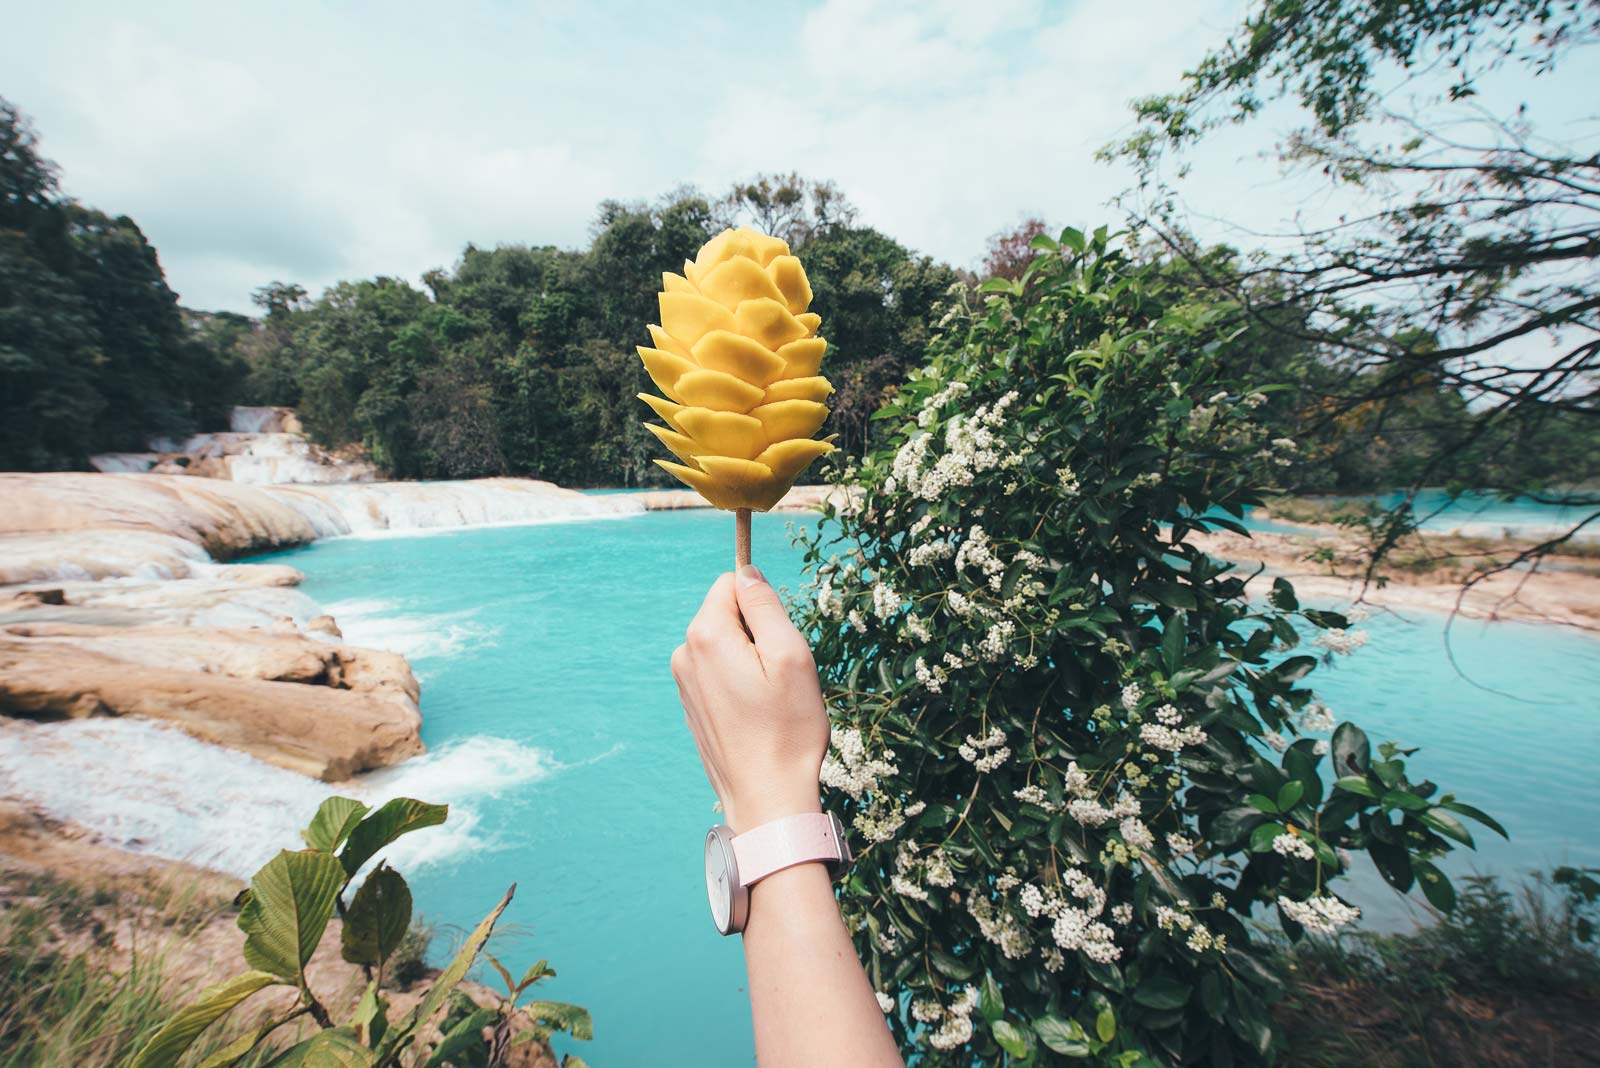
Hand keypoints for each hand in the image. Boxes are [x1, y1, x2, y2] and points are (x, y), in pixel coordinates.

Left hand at [671, 566, 829, 832]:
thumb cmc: (787, 729)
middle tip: (780, 676)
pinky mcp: (691, 706)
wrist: (767, 799)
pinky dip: (740, 684)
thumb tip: (747, 572)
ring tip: (770, 700)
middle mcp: (684, 654)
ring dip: (751, 661)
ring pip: (725, 645)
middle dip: (758, 633)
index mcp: (706, 635)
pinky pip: (719, 673)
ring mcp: (684, 683)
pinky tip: (756, 717)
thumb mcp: (790, 655)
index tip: (780, 640)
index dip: (763, 605)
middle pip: (727, 615)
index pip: (732, 584)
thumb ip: (765, 605)